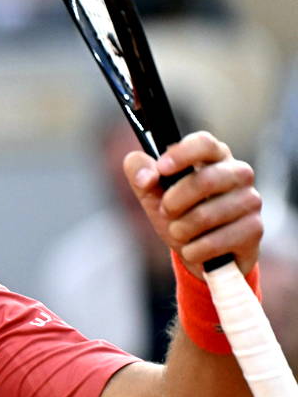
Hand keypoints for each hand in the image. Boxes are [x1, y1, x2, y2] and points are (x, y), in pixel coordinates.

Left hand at [124, 131, 262, 277]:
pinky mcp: (255, 229)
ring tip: (179, 232)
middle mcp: (238, 173)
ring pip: (206, 215)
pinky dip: (194, 250)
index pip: (204, 143)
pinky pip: (215, 242)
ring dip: (180, 230)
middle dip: (173, 202)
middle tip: (165, 212)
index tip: (161, 168)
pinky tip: (194, 249)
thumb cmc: (179, 214)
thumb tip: (145, 176)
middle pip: (205, 181)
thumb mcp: (152, 193)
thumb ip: (140, 174)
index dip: (181, 154)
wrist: (201, 253)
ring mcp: (250, 200)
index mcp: (213, 157)